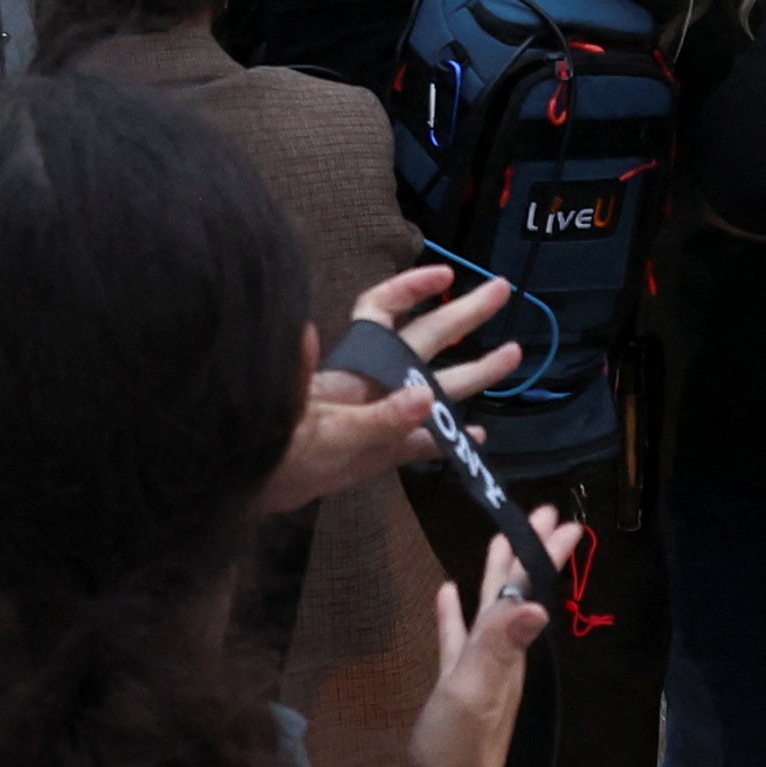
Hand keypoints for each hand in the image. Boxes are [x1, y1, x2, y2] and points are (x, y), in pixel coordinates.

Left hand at [262, 266, 522, 511]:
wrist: (253, 490)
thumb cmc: (277, 454)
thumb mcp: (324, 435)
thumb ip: (373, 418)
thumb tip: (420, 395)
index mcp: (354, 370)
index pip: (382, 313)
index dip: (410, 289)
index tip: (445, 276)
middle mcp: (372, 386)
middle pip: (424, 340)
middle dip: (464, 315)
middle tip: (502, 289)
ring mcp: (379, 419)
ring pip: (435, 390)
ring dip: (473, 373)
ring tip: (512, 355)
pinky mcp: (378, 453)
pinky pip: (421, 442)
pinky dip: (449, 438)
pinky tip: (478, 438)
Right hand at [409, 506, 575, 766]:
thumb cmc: (458, 746)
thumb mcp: (474, 691)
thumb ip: (499, 648)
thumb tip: (537, 605)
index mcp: (506, 650)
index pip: (527, 590)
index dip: (542, 554)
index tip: (561, 519)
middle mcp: (500, 654)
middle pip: (517, 592)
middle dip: (527, 553)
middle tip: (541, 512)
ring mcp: (477, 668)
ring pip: (490, 608)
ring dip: (496, 574)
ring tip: (498, 539)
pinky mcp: (454, 683)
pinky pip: (457, 636)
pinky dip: (454, 612)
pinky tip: (446, 594)